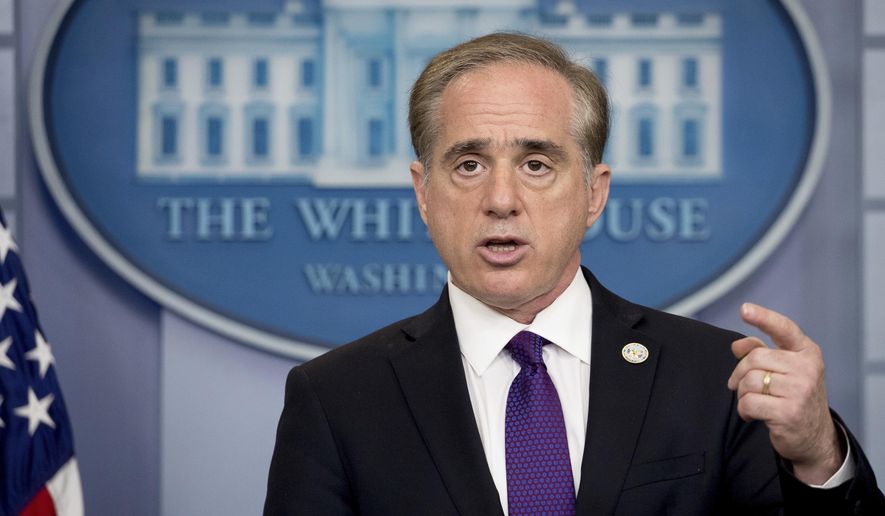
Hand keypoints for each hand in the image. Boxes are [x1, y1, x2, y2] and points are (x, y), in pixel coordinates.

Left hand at [726, 302, 843, 484]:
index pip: (784, 328)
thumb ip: (761, 352)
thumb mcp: (785, 371)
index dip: (763, 318)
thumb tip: (737, 345)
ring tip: (753, 402)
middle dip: (740, 373)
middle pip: (754, 358)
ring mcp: (800, 390)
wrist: (814, 437)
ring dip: (742, 394)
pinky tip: (753, 415)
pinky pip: (748, 403)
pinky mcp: (788, 412)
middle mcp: (807, 368)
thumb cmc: (794, 398)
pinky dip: (744, 410)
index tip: (744, 309)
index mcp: (807, 352)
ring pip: (749, 381)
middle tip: (740, 386)